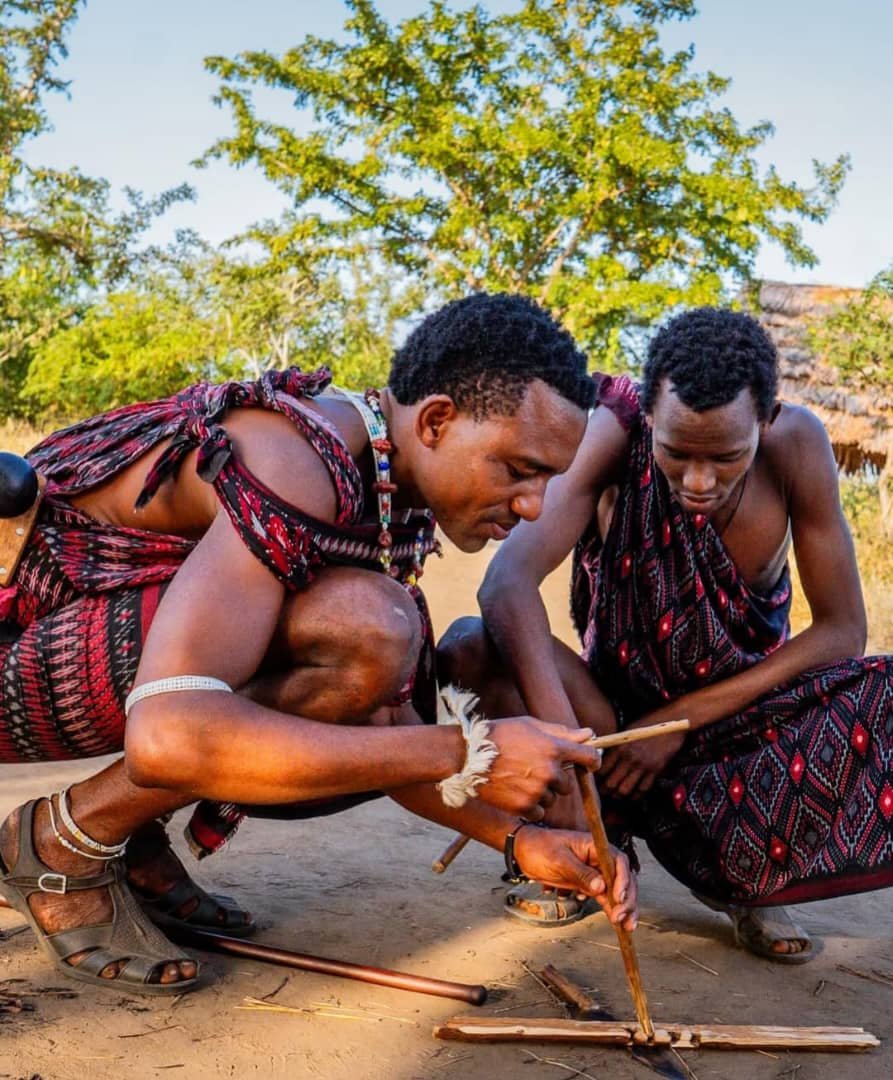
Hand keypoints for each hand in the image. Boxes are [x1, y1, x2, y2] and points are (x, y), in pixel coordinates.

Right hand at [479, 717, 601, 820]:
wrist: (467, 757)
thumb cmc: (499, 735)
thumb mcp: (530, 725)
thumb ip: (562, 732)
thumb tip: (589, 734)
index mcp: (554, 748)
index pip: (590, 757)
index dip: (592, 760)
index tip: (588, 763)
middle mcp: (549, 771)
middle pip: (568, 784)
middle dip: (556, 778)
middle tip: (534, 769)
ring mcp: (537, 790)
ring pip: (552, 798)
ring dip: (542, 793)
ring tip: (519, 779)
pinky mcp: (524, 807)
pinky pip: (539, 812)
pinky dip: (531, 806)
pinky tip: (515, 792)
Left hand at [513, 824, 637, 930]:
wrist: (524, 850)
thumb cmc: (539, 848)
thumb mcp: (558, 860)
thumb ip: (580, 873)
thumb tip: (601, 887)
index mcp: (594, 846)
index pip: (618, 861)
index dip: (623, 879)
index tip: (618, 897)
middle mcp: (599, 859)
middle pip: (623, 878)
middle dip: (626, 899)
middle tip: (620, 917)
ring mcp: (595, 872)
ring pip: (617, 890)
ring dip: (624, 908)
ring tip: (627, 927)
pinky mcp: (588, 884)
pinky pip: (606, 897)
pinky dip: (613, 909)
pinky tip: (618, 923)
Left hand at [600, 714, 685, 797]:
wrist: (671, 722)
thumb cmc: (647, 724)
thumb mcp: (626, 731)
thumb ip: (615, 746)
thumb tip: (601, 757)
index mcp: (619, 746)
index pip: (602, 769)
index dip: (596, 778)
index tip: (596, 780)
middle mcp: (629, 758)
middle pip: (611, 783)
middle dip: (605, 790)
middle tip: (604, 792)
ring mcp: (642, 765)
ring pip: (625, 790)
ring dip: (619, 795)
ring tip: (616, 795)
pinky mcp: (655, 770)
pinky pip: (642, 789)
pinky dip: (636, 795)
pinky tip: (633, 794)